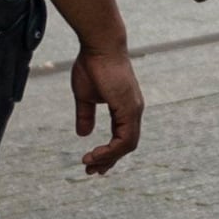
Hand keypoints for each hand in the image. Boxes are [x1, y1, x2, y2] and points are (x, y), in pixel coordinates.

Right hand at [70, 44, 146, 175]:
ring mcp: (134, 110)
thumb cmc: (92, 66)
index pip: (122, 138)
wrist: (99, 46)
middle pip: (127, 145)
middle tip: (92, 172)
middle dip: (109, 161)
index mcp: (125, 109)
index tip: (92, 162)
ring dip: (108, 158)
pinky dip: (111, 150)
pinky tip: (95, 155)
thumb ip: (86, 115)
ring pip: (127, 145)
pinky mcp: (129, 108)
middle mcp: (134, 111)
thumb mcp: (85, 96)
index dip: (108, 152)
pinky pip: (125, 138)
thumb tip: (83, 134)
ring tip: (90, 165)